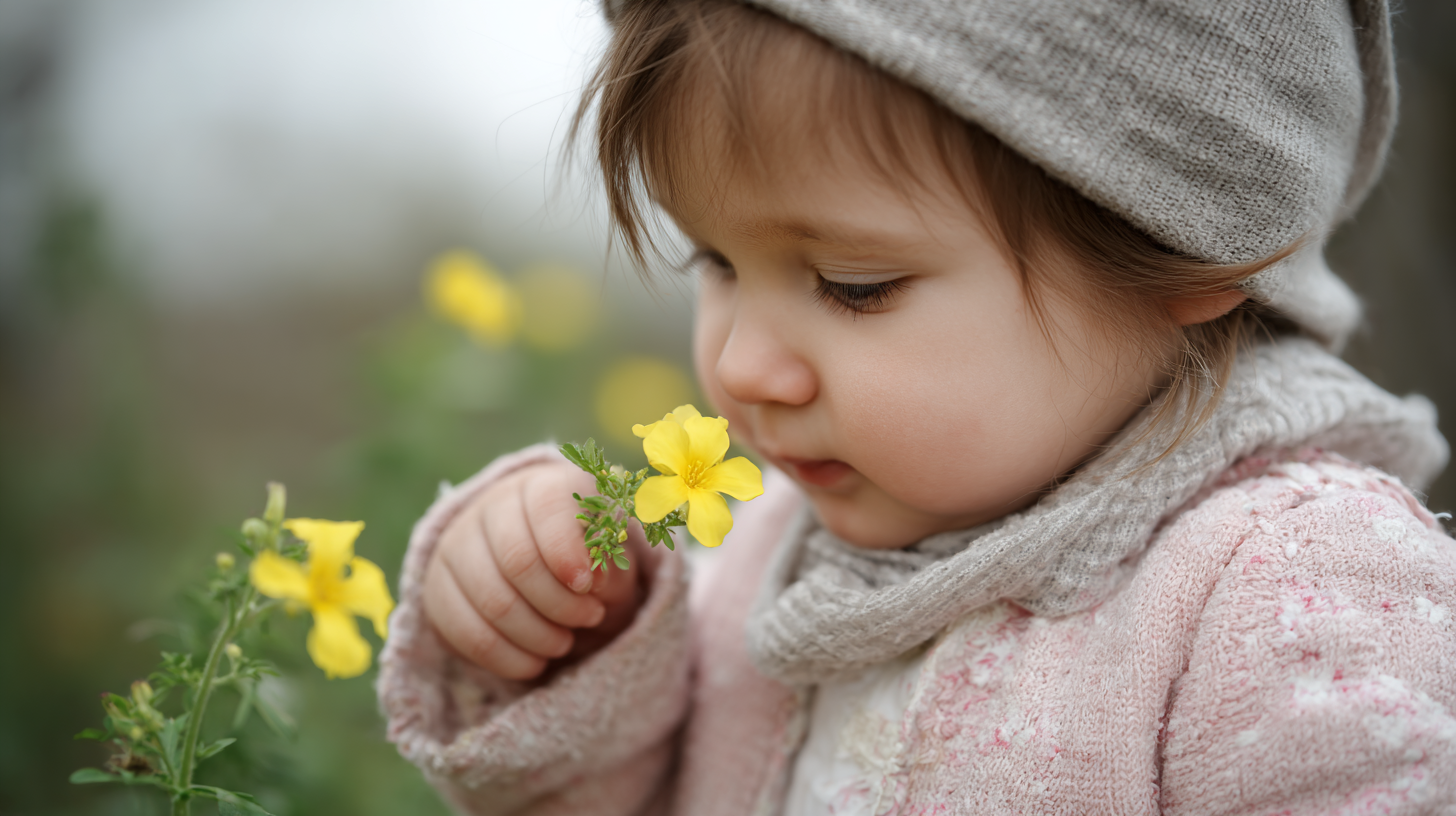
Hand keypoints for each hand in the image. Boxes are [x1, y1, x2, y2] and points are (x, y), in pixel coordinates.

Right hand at [423, 462, 645, 679]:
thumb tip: (591, 578)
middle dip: (560, 604)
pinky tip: (534, 662)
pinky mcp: (438, 586)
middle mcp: (493, 505)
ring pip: (492, 601)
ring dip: (537, 636)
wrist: (549, 571)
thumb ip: (608, 559)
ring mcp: (458, 543)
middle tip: (589, 618)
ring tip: (564, 642)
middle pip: (518, 560)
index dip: (568, 553)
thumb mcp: (612, 554)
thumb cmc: (589, 559)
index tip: (589, 589)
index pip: (547, 508)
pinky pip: (465, 632)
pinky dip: (506, 658)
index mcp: (543, 485)